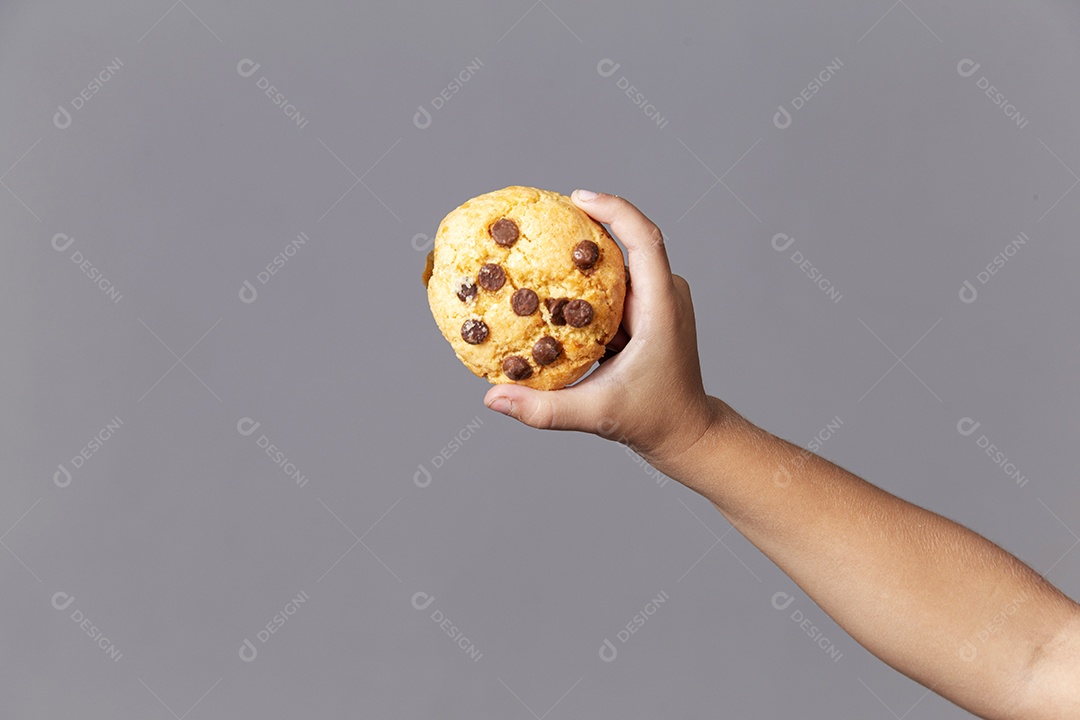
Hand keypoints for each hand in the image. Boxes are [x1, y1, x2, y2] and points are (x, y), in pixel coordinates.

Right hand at [483, 189, 721, 469]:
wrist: (686, 433)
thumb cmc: (652, 421)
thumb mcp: (596, 415)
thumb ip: (544, 409)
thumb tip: (493, 398)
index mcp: (661, 308)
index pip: (645, 240)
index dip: (614, 210)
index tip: (577, 198)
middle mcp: (665, 295)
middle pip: (628, 241)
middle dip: (587, 224)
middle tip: (542, 216)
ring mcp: (659, 301)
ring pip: (621, 261)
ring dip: (584, 251)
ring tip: (542, 242)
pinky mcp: (649, 310)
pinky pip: (616, 281)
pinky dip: (586, 278)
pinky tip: (554, 283)